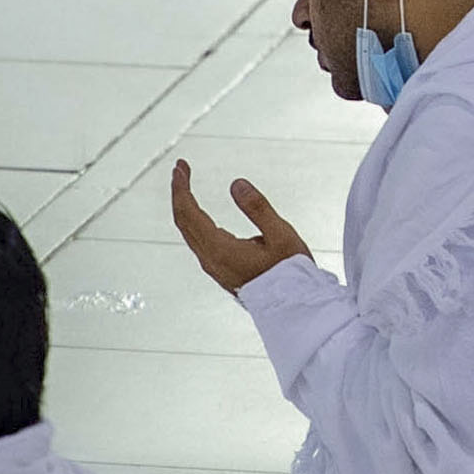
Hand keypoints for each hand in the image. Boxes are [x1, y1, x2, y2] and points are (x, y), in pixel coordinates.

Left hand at [170, 159, 311, 294]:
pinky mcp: (221, 270)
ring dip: (185, 206)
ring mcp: (214, 267)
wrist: (293, 307)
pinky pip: (198, 241)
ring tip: (186, 185)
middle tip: (180, 168)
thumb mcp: (280, 235)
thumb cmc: (290, 274)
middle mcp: (211, 260)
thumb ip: (257, 208)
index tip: (180, 166)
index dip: (181, 187)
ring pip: (189, 232)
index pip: (189, 213)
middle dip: (179, 192)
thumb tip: (236, 184)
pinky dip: (193, 220)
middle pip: (183, 221)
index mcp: (220, 250)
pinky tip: (200, 213)